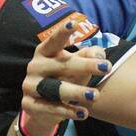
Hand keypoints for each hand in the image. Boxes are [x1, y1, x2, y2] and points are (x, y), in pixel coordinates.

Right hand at [21, 19, 110, 135]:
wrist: (43, 108)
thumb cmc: (64, 78)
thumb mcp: (77, 65)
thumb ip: (89, 56)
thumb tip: (100, 55)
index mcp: (45, 52)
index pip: (53, 41)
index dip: (63, 32)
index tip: (74, 23)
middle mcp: (35, 66)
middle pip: (61, 65)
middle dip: (85, 66)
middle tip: (106, 67)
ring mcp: (30, 86)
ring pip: (55, 89)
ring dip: (77, 92)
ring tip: (95, 95)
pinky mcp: (29, 105)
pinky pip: (50, 108)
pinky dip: (68, 111)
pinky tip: (84, 113)